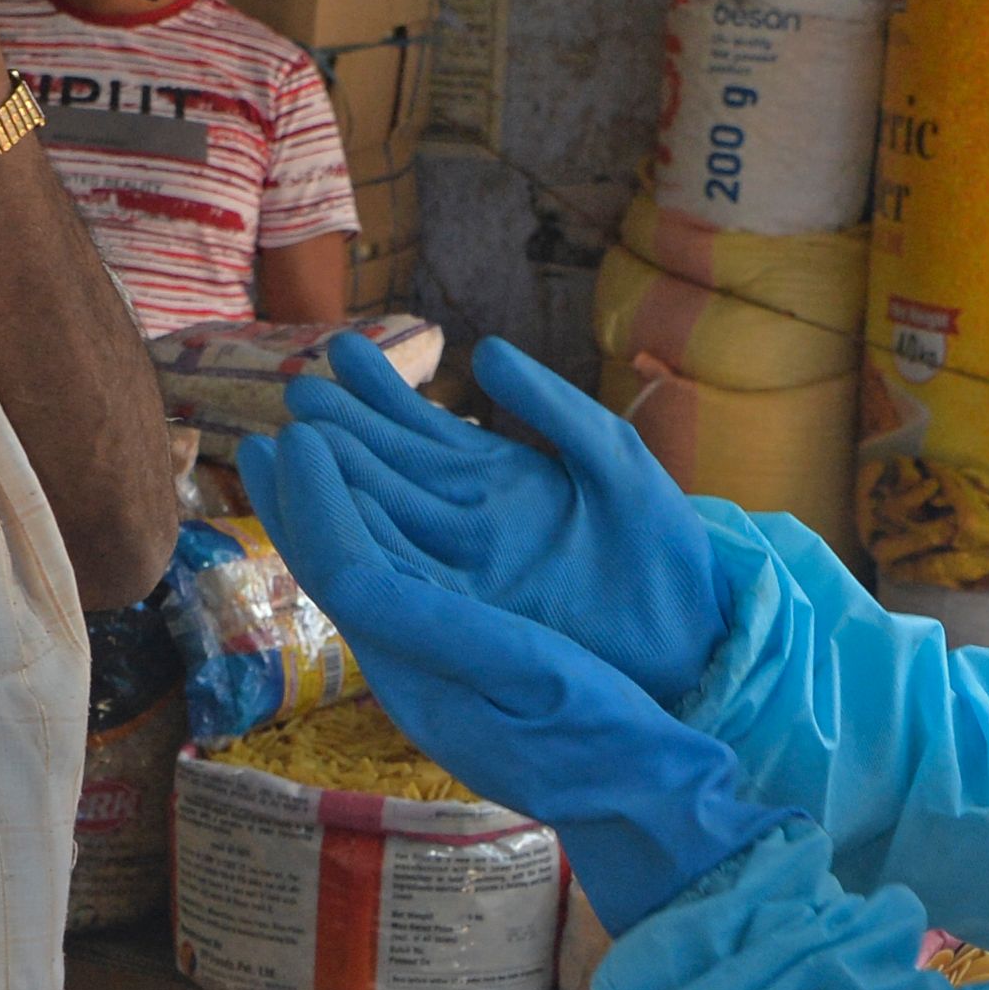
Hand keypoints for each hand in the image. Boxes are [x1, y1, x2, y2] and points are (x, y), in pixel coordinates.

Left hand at [244, 425, 782, 927]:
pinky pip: (401, 589)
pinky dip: (379, 535)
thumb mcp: (530, 676)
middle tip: (266, 431)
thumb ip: (441, 626)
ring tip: (301, 452)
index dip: (317, 502)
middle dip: (302, 500)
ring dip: (331, 510)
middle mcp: (407, 674)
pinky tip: (377, 508)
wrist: (642, 803)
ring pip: (364, 576)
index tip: (298, 438)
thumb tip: (355, 566)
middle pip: (337, 572)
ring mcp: (429, 673)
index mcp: (418, 677)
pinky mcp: (456, 669)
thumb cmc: (600, 738)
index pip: (345, 575)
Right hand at [252, 333, 733, 710]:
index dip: (383, 392)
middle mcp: (470, 521)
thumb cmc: (667, 554)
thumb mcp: (614, 460)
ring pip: (384, 512)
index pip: (426, 429)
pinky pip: (403, 566)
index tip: (344, 348)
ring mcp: (463, 564)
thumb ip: (551, 406)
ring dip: (339, 477)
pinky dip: (364, 535)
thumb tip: (484, 351)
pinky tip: (327, 503)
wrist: (694, 641)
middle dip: (344, 427)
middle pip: (390, 467)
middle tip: (296, 388)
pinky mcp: (467, 606)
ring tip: (294, 434)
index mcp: (504, 480)